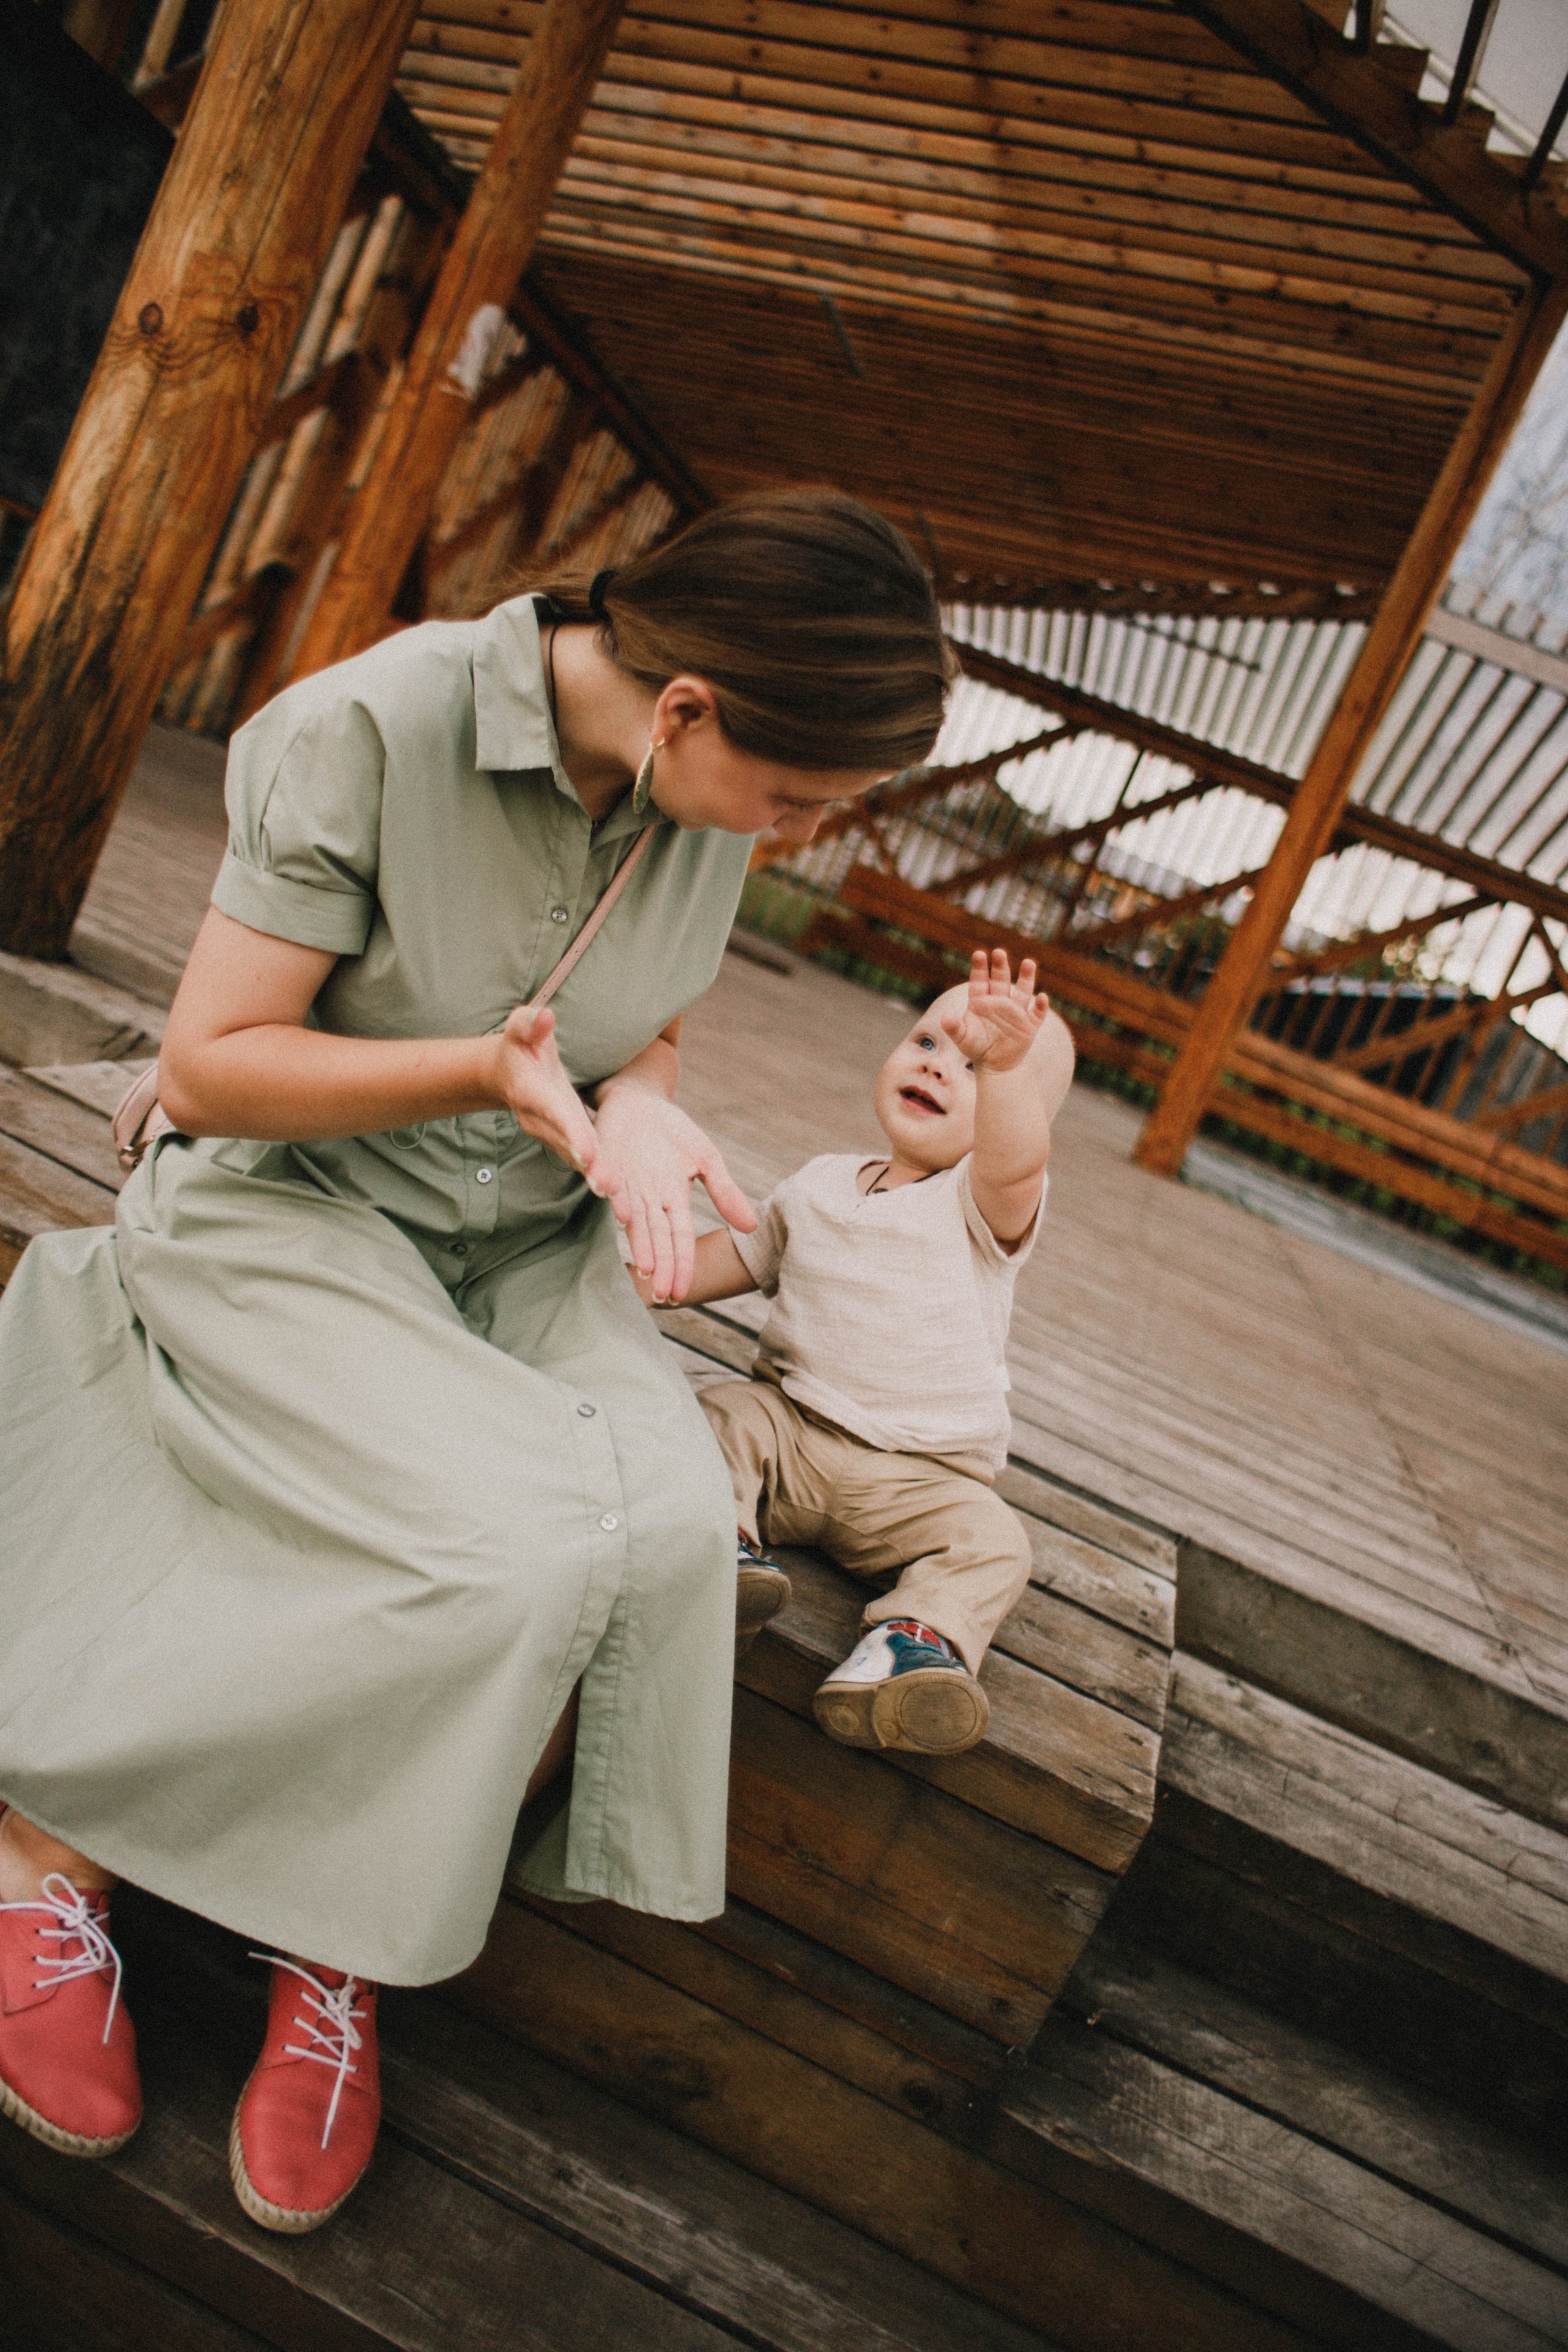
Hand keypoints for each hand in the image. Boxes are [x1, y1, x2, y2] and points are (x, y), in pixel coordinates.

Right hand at [493, 1003, 605, 1183]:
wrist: (503, 1074)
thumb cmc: (518, 1046)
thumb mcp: (519, 1027)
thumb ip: (530, 1024)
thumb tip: (545, 1016)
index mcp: (532, 1091)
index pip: (554, 1112)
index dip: (571, 1131)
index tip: (588, 1150)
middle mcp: (539, 1118)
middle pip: (567, 1143)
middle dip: (587, 1162)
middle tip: (607, 1185)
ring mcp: (550, 1133)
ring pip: (574, 1156)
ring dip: (594, 1174)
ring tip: (615, 1193)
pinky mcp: (562, 1139)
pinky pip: (580, 1157)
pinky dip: (596, 1172)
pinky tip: (616, 1191)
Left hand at [592, 1085, 756, 1302]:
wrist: (639, 1101)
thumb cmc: (673, 1133)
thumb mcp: (706, 1158)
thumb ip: (724, 1192)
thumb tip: (751, 1227)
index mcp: (673, 1200)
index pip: (680, 1239)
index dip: (682, 1265)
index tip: (681, 1293)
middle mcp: (649, 1199)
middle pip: (658, 1238)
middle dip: (661, 1266)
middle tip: (662, 1295)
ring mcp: (627, 1183)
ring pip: (635, 1219)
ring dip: (641, 1244)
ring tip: (646, 1268)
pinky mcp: (607, 1163)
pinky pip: (613, 1182)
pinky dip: (618, 1197)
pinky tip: (622, 1213)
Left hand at [942, 948, 1050, 1073]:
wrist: (995, 1065)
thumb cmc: (976, 1048)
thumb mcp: (963, 1038)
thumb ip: (954, 1027)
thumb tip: (944, 1018)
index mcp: (981, 1001)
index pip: (980, 981)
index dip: (979, 968)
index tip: (978, 954)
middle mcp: (999, 1001)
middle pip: (1000, 980)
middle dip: (1000, 966)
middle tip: (999, 952)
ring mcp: (1016, 1011)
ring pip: (1023, 990)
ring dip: (1026, 977)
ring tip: (1028, 962)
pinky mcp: (1029, 1024)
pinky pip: (1037, 1013)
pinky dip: (1040, 1006)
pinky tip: (1041, 997)